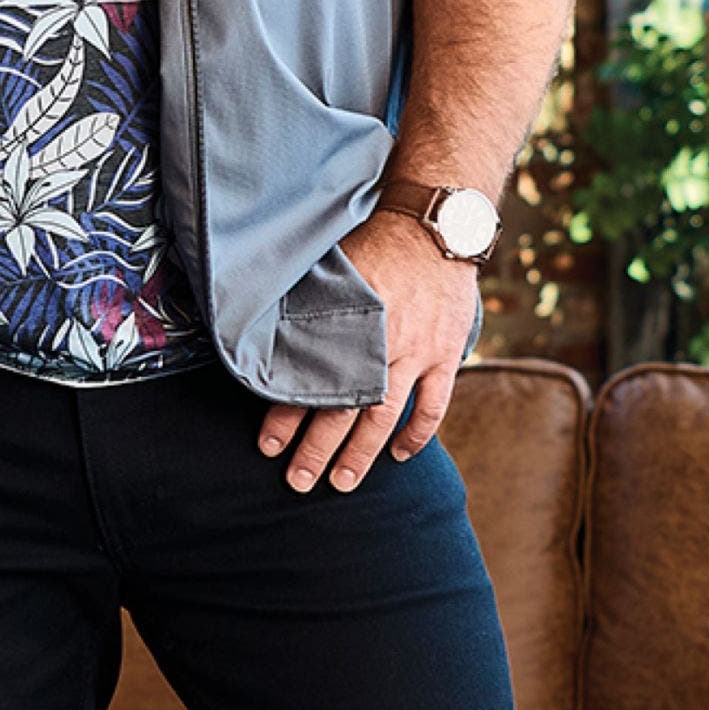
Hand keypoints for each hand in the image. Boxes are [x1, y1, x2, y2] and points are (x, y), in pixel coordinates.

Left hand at [256, 209, 479, 492]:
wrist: (435, 226)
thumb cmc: (374, 243)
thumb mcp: (331, 268)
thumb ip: (305, 306)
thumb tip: (262, 333)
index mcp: (348, 325)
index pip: (309, 382)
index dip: (285, 416)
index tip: (267, 445)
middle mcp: (381, 346)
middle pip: (344, 411)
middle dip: (318, 451)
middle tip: (298, 482)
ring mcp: (418, 353)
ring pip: (385, 417)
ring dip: (362, 454)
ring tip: (343, 483)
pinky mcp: (446, 354)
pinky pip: (434, 405)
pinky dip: (418, 433)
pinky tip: (399, 455)